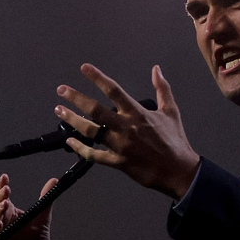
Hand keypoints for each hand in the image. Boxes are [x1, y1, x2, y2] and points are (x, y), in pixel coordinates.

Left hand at [54, 64, 200, 200]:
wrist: (179, 171)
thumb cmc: (175, 142)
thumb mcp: (171, 112)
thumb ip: (162, 89)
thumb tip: (156, 69)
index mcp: (138, 114)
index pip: (114, 91)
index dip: (98, 78)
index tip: (84, 69)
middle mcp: (126, 128)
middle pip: (95, 110)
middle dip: (76, 98)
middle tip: (62, 90)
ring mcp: (120, 146)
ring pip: (91, 131)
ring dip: (73, 120)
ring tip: (60, 111)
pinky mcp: (118, 163)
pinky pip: (94, 156)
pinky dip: (80, 149)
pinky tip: (70, 141)